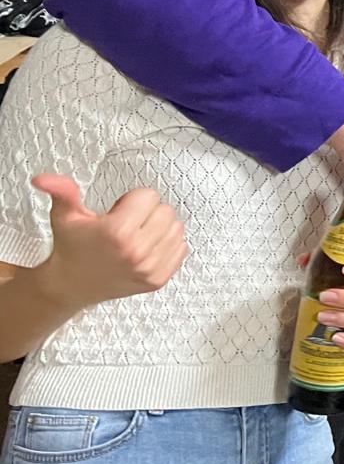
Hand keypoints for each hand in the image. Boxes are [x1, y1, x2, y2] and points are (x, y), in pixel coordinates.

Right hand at [31, 174, 187, 309]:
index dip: (132, 200)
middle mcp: (136, 251)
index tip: (117, 212)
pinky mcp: (157, 280)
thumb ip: (62, 191)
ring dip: (159, 228)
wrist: (70, 285)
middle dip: (148, 213)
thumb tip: (42, 178)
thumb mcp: (66, 216)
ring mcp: (149, 268)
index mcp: (117, 231)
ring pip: (176, 228)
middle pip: (166, 211)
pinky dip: (168, 246)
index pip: (149, 195)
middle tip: (126, 224)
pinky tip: (145, 249)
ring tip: (135, 236)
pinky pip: (181, 248)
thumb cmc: (71, 248)